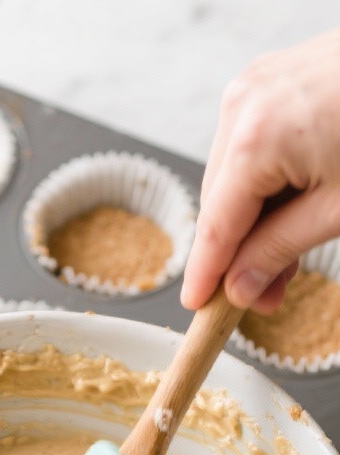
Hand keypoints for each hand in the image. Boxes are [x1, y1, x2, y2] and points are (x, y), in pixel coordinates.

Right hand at [181, 29, 339, 312]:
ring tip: (289, 255)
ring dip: (254, 218)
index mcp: (255, 138)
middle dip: (239, 250)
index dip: (205, 274)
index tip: (198, 306)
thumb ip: (280, 250)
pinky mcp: (277, 78)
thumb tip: (240, 287)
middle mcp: (245, 103)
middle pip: (220, 200)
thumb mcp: (338, 210)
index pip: (215, 227)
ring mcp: (259, 84)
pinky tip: (294, 207)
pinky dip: (268, 180)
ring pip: (235, 174)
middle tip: (267, 294)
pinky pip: (254, 143)